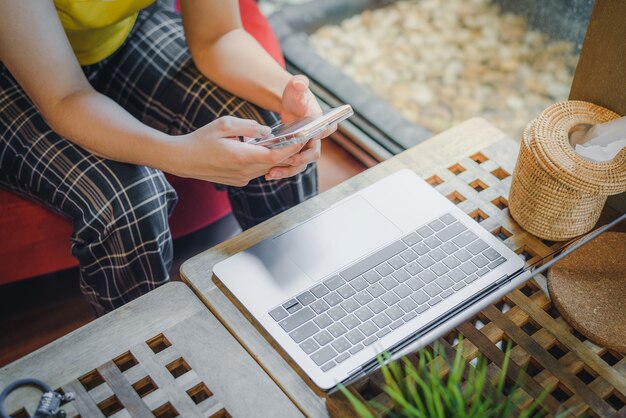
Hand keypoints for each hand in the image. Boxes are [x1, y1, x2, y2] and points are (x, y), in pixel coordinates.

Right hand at [167, 116, 305, 185]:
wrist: (183, 160)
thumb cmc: (201, 139)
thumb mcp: (225, 124)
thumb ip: (249, 126)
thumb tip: (267, 131)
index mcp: (241, 157)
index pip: (275, 157)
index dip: (291, 149)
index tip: (301, 138)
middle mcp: (244, 172)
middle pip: (275, 164)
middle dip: (288, 152)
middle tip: (299, 137)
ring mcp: (242, 178)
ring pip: (267, 168)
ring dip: (276, 157)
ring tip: (283, 141)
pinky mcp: (238, 180)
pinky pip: (257, 170)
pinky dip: (263, 161)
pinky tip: (261, 149)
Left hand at [268, 75, 335, 180]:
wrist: (289, 104)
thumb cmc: (296, 94)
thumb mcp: (296, 87)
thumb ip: (299, 84)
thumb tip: (299, 84)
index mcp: (320, 122)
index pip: (326, 130)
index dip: (320, 137)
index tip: (309, 139)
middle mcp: (316, 138)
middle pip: (313, 154)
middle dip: (301, 160)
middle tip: (288, 160)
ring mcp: (305, 148)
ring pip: (301, 164)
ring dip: (288, 171)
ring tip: (272, 173)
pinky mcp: (295, 153)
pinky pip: (291, 165)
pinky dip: (281, 171)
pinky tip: (268, 174)